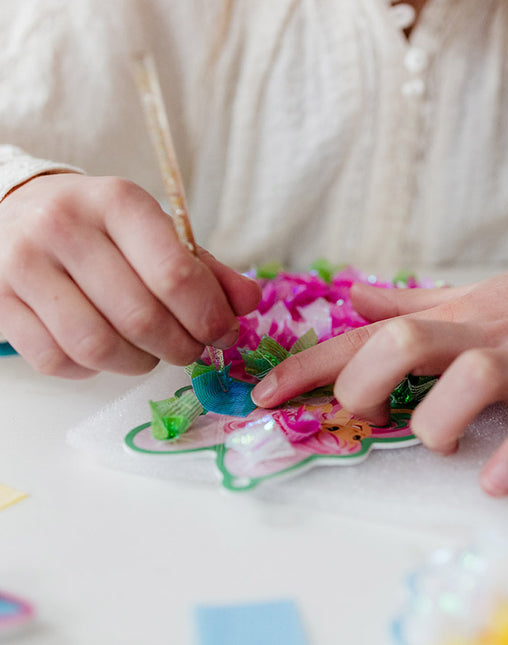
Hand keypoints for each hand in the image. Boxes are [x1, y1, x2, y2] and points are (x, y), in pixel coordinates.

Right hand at [0, 174, 260, 377]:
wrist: (15, 213)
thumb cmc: (100, 228)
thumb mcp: (155, 232)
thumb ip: (206, 268)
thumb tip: (249, 302)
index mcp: (117, 202)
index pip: (174, 274)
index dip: (208, 316)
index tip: (223, 332)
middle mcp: (64, 228)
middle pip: (140, 317)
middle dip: (181, 347)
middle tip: (192, 349)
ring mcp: (24, 266)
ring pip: (97, 347)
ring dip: (139, 363)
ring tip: (151, 353)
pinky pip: (58, 361)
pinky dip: (92, 370)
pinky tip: (106, 350)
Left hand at [252, 223, 507, 495]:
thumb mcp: (467, 299)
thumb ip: (406, 306)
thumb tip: (352, 301)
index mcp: (449, 320)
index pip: (364, 338)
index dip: (308, 367)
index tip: (263, 397)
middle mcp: (479, 335)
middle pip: (406, 342)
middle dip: (365, 381)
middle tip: (365, 411)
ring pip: (473, 377)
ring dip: (438, 419)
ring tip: (437, 443)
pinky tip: (493, 481)